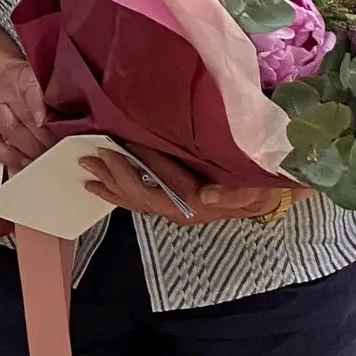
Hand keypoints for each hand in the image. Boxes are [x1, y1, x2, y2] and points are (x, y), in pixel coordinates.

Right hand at [0, 56, 55, 172]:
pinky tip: (24, 164)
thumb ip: (57, 96)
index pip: (31, 90)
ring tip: (46, 158)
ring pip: (10, 131)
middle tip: (61, 149)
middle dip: (44, 138)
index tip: (46, 122)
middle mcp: (8, 93)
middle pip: (24, 117)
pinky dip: (8, 156)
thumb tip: (81, 119)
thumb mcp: (42, 82)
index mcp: (25, 78)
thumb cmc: (26, 87)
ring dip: (30, 149)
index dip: (39, 107)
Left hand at [80, 146, 303, 226]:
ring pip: (134, 200)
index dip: (140, 165)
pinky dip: (118, 190)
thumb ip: (236, 194)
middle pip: (140, 195)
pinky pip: (138, 200)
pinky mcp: (170, 205)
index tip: (120, 144)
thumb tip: (209, 194)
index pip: (162, 185)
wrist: (267, 199)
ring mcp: (173, 210)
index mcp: (197, 205)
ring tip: (87, 170)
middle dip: (115, 175)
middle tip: (92, 156)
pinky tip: (102, 183)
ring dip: (110, 184)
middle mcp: (180, 211)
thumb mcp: (256, 189)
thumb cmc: (261, 187)